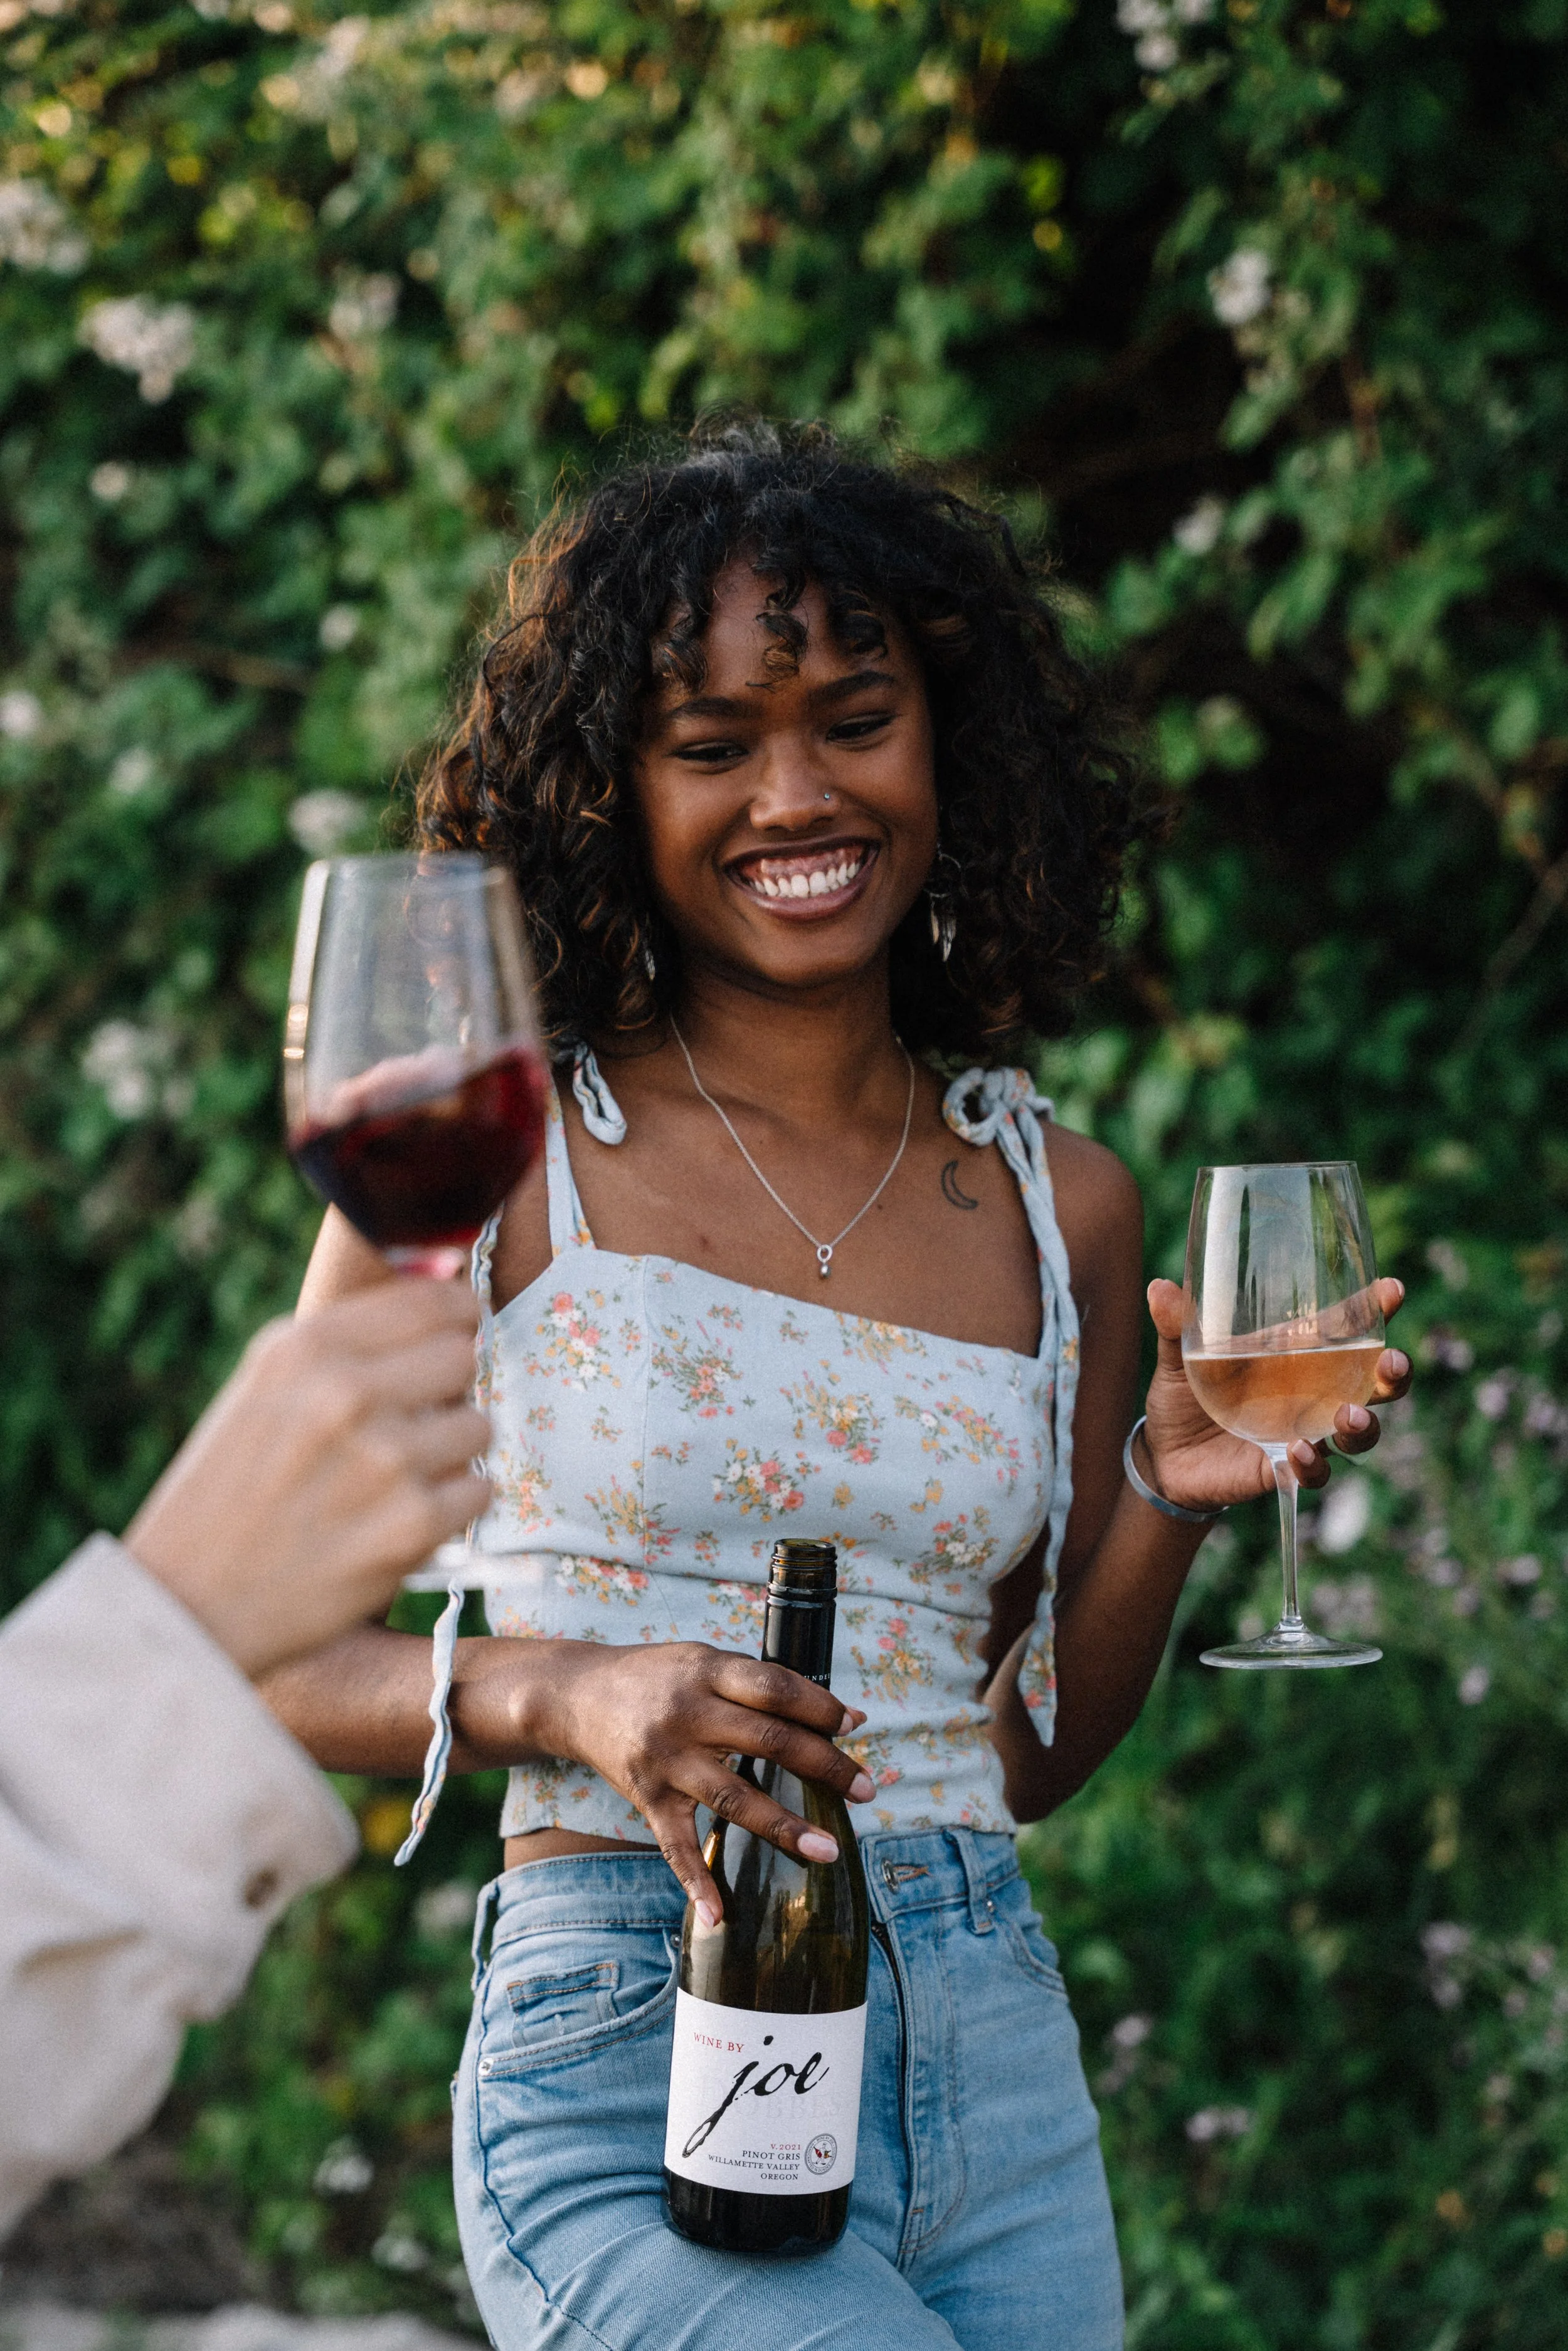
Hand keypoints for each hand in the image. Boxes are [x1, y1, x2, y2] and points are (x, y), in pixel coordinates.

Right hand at [124, 1283, 490, 1677]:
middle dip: (448, 1387)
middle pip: (462, 1357)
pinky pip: (479, 1490)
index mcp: (305, 1349)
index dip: (457, 1317)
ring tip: (398, 1477)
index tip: (460, 1331)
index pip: (433, 1301)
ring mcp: (385, 1460)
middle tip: (417, 1418)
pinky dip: (452, 1506)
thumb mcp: (262, 1390)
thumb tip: (442, 1308)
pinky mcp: (413, 1526)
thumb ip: (343, 1348)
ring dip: (451, 1451)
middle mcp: (347, 1394)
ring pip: (478, 1426)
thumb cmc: (224, 1496)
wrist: (188, 1606)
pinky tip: (403, 1517)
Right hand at [539, 1642, 872, 1922]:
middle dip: (824, 1765)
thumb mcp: (705, 1661)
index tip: (854, 1727)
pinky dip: (697, 1883)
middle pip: (767, 1741)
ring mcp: (665, 1761)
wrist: (575, 1695)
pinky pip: (676, 1847)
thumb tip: (848, 1718)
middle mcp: (686, 1715)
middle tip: (866, 1789)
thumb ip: (765, 1685)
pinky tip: (720, 1916)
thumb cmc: (657, 1676)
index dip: (819, 1707)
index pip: (775, 1687)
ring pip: (734, 1797)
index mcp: (706, 1671)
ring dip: (785, 1826)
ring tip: (829, 1851)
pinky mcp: (646, 1798)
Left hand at [1141, 1276, 1412, 1509]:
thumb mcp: (1178, 1358)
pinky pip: (1314, 1471)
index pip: (1346, 1328)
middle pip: (1372, 1381)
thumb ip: (1175, 1325)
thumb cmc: (1183, 1395)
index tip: (1392, 1290)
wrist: (1164, 1455)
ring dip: (1363, 1425)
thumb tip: (1159, 1287)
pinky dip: (1312, 1465)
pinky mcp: (1286, 1468)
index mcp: (1295, 1354)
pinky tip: (1297, 1453)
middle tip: (1393, 1363)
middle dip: (1392, 1372)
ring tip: (1350, 1416)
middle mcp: (1312, 1392)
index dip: (1375, 1309)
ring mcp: (1304, 1431)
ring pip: (1357, 1431)